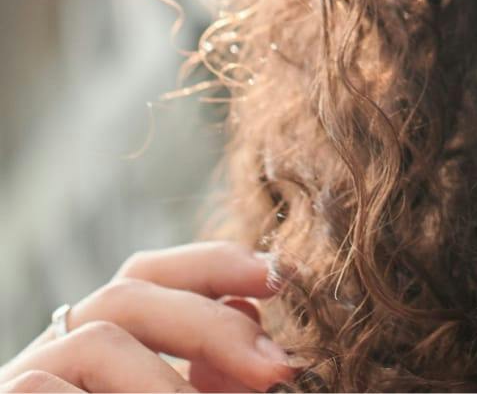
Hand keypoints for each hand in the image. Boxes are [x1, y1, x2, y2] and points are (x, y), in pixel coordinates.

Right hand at [0, 242, 300, 392]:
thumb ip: (211, 383)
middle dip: (211, 323)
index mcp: (93, 346)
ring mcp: (17, 388)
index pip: (145, 275)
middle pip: (124, 296)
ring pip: (94, 343)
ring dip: (166, 380)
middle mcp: (48, 357)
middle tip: (278, 368)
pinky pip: (45, 392)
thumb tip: (256, 328)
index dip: (210, 264)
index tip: (280, 276)